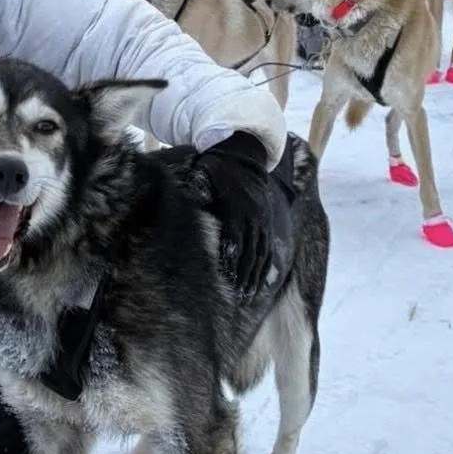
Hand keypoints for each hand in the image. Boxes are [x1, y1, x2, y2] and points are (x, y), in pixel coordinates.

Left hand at [191, 133, 284, 301]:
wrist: (244, 156)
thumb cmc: (216, 168)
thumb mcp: (202, 174)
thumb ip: (196, 190)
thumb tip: (184, 201)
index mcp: (237, 207)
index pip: (234, 238)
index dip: (230, 259)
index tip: (225, 278)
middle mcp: (253, 216)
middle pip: (250, 251)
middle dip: (244, 276)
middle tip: (238, 297)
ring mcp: (263, 220)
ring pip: (261, 253)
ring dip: (255, 276)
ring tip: (249, 297)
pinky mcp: (266, 222)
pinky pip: (269, 248)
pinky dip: (266, 267)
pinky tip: (262, 283)